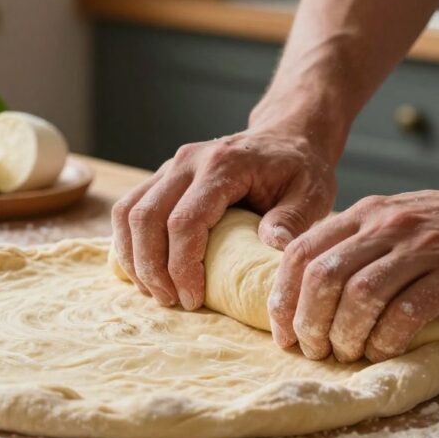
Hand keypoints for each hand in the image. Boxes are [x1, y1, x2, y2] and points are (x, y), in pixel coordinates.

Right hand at [112, 124, 337, 310]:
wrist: (285, 136)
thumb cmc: (299, 168)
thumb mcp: (311, 192)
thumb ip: (293, 219)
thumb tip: (271, 246)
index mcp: (222, 165)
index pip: (184, 220)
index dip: (182, 265)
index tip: (193, 299)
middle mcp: (187, 162)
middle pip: (146, 218)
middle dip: (151, 268)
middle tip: (170, 301)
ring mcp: (169, 166)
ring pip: (127, 212)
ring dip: (133, 258)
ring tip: (155, 291)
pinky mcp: (161, 177)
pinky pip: (128, 209)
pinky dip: (128, 243)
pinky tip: (144, 270)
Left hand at [269, 176, 438, 362]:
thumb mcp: (396, 223)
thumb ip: (356, 246)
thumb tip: (307, 293)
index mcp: (365, 214)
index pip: (300, 252)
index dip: (282, 297)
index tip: (283, 332)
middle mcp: (387, 225)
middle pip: (323, 276)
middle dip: (308, 321)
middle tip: (312, 350)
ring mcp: (423, 247)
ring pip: (360, 295)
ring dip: (344, 334)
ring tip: (345, 355)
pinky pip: (406, 312)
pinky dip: (386, 339)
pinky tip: (384, 351)